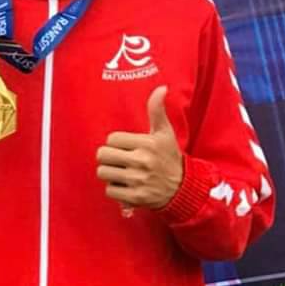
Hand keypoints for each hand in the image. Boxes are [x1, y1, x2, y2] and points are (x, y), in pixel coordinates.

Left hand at [96, 86, 182, 214]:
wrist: (181, 189)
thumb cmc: (169, 157)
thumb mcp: (165, 133)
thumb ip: (157, 110)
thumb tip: (162, 88)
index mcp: (148, 143)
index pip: (111, 139)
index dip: (116, 143)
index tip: (126, 147)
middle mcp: (142, 161)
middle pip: (103, 155)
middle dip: (108, 157)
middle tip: (119, 160)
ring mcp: (138, 180)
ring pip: (103, 172)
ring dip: (110, 173)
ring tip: (122, 173)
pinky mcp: (135, 197)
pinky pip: (109, 190)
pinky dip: (115, 189)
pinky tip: (126, 186)